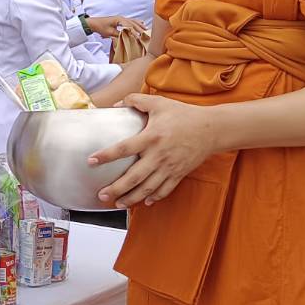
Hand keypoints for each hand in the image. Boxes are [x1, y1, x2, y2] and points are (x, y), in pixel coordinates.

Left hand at [87, 15, 147, 39]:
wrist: (93, 23)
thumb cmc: (100, 27)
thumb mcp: (109, 32)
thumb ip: (118, 34)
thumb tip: (126, 37)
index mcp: (119, 20)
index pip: (129, 25)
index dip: (134, 31)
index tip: (138, 37)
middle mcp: (121, 18)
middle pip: (133, 22)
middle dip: (140, 28)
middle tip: (145, 33)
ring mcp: (120, 18)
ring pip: (132, 21)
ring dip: (139, 25)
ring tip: (146, 28)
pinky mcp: (119, 20)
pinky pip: (130, 21)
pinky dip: (136, 22)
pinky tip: (141, 23)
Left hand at [91, 93, 221, 207]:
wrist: (212, 129)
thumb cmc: (184, 115)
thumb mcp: (159, 103)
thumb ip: (135, 100)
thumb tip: (116, 104)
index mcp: (152, 137)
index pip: (124, 148)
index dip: (106, 155)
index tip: (91, 161)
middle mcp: (159, 155)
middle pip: (134, 176)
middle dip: (116, 188)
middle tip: (101, 194)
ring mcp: (170, 167)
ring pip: (148, 188)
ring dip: (131, 198)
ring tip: (117, 204)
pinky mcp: (179, 174)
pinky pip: (165, 190)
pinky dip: (154, 198)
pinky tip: (144, 202)